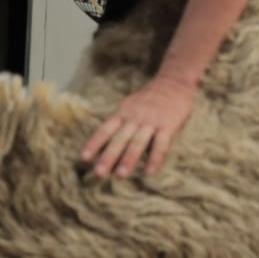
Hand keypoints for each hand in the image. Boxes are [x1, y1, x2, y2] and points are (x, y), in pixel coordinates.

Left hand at [81, 76, 195, 177]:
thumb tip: (106, 143)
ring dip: (129, 159)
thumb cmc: (150, 98)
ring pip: (138, 142)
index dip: (94, 143)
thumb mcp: (130, 104)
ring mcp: (152, 121)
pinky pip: (161, 144)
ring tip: (120, 175)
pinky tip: (150, 172)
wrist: (174, 82)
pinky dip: (155, 158)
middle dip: (109, 156)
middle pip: (120, 138)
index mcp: (123, 112)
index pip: (105, 129)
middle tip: (99, 173)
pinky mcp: (168, 125)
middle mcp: (135, 117)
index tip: (84, 158)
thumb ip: (121, 121)